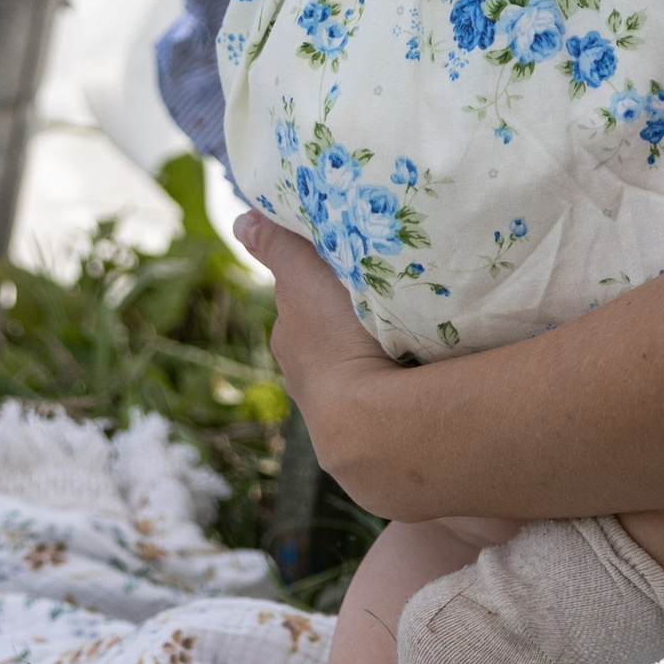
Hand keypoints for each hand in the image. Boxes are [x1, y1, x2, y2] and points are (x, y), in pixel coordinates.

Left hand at [235, 212, 401, 497]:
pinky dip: (397, 387)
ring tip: (411, 344)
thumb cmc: (336, 341)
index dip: (322, 288)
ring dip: (376, 358)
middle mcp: (305, 382)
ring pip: (358, 372)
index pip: (301, 307)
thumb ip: (278, 246)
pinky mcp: (372, 442)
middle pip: (328, 341)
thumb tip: (243, 220)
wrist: (372, 423)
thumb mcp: (304, 276)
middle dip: (351, 325)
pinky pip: (384, 403)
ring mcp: (337, 417)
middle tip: (387, 303)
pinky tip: (420, 377)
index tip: (348, 274)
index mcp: (290, 342)